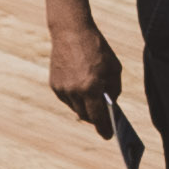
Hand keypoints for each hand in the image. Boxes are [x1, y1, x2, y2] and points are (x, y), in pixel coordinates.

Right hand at [48, 20, 125, 143]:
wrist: (71, 32)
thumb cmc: (97, 49)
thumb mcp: (114, 69)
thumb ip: (114, 89)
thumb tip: (111, 104)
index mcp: (91, 88)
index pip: (98, 116)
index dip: (104, 128)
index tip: (108, 136)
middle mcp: (74, 91)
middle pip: (86, 115)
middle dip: (96, 119)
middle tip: (104, 121)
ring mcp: (61, 88)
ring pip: (75, 108)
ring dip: (85, 109)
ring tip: (95, 110)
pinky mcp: (54, 84)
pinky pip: (67, 99)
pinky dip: (76, 100)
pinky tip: (83, 97)